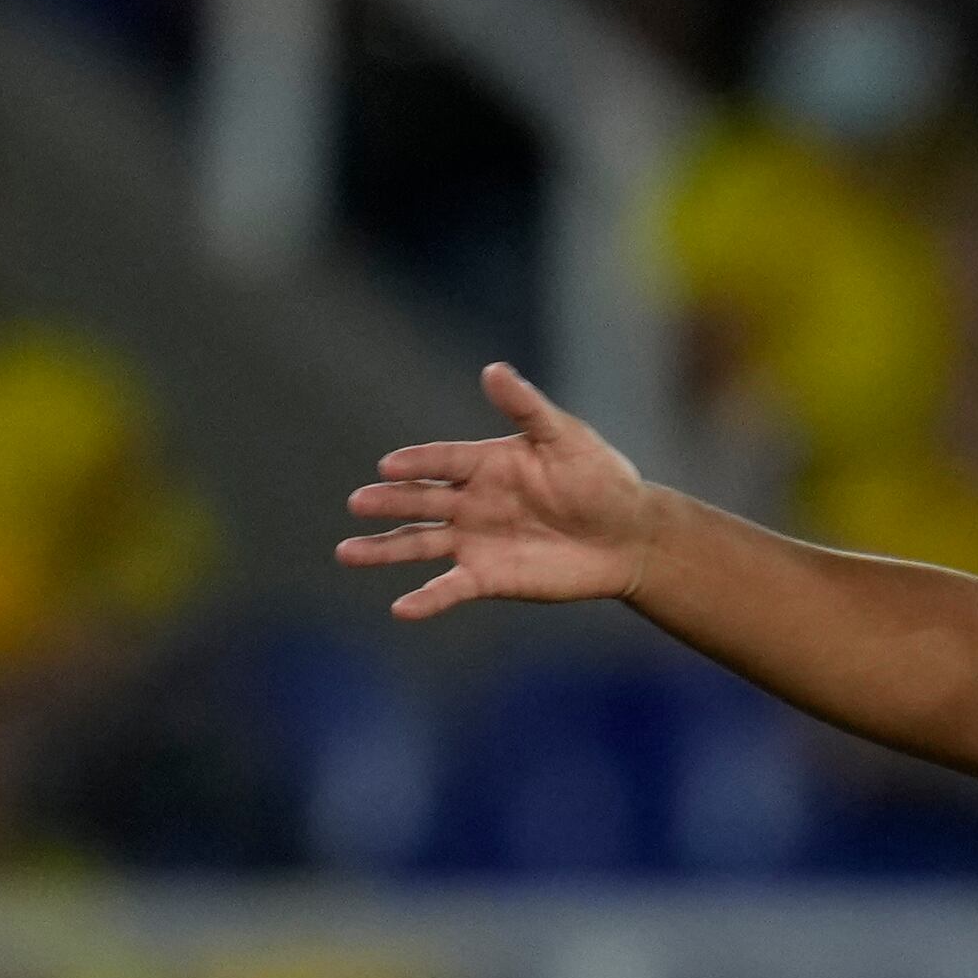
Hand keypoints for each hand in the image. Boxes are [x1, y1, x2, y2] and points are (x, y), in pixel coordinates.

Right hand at [337, 363, 658, 618]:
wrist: (629, 536)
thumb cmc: (602, 479)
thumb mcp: (566, 439)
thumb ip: (527, 409)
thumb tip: (493, 369)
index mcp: (486, 463)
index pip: (441, 461)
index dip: (417, 463)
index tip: (388, 467)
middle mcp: (472, 501)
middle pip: (421, 501)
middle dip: (389, 502)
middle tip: (358, 503)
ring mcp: (476, 540)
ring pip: (420, 543)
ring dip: (385, 549)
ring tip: (347, 553)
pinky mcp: (489, 577)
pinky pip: (451, 587)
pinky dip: (427, 599)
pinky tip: (401, 608)